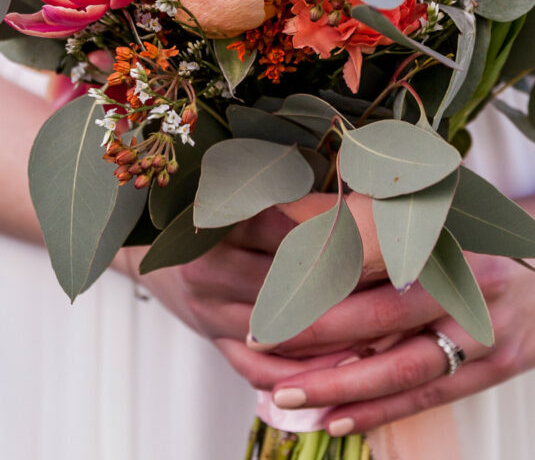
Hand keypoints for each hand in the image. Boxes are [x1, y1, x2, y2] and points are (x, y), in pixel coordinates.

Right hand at [116, 206, 361, 388]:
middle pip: (282, 282)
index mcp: (212, 222)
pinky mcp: (214, 342)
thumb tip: (346, 164)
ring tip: (375, 324)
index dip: (326, 232)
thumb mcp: (232, 190)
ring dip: (326, 332)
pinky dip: (297, 371)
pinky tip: (337, 365)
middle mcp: (206, 270)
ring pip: (276, 330)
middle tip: (385, 281)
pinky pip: (258, 368)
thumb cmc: (203, 211)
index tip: (369, 232)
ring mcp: (209, 312)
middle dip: (333, 284)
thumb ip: (281, 186)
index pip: (279, 229)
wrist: (149, 250)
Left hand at [261, 171, 534, 434]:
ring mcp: (489, 329)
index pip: (372, 261)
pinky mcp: (502, 364)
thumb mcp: (454, 204)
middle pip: (379, 318)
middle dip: (315, 338)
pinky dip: (381, 411)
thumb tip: (322, 227)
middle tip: (260, 347)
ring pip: (402, 367)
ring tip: (285, 398)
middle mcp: (469, 281)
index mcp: (452, 233)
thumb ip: (396, 219)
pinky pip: (430, 394)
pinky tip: (337, 422)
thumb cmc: (506, 221)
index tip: (268, 289)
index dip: (317, 278)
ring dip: (340, 388)